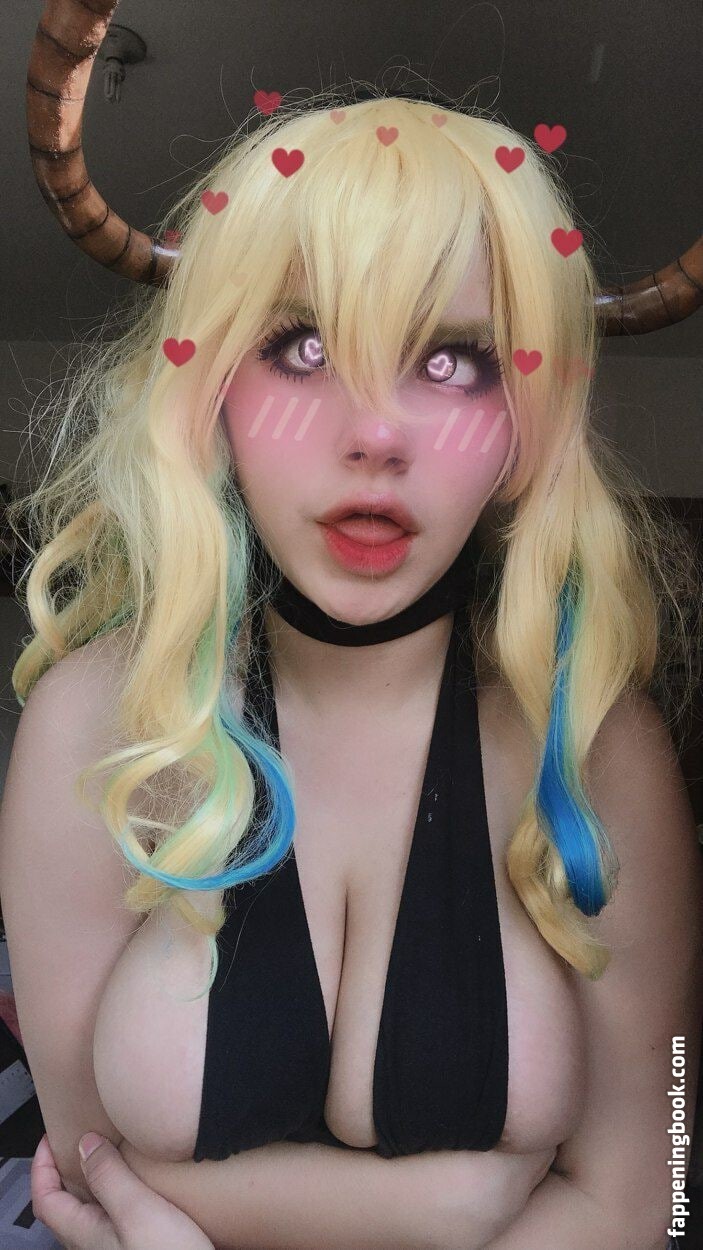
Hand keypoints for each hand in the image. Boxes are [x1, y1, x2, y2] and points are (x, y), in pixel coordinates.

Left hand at [31, 1132, 214, 1249]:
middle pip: (65, 1204)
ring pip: (91, 1209)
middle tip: (81, 1140)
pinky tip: (140, 1183)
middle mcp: (93, 1242)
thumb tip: (84, 1143)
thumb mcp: (136, 1210)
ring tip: (112, 1153)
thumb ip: (109, 1177)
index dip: (41, 1167)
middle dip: (66, 1170)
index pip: (45, 1199)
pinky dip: (117, 1191)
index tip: (51, 1137)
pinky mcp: (136, 1245)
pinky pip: (115, 1214)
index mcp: (84, 1234)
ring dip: (94, 1179)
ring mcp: (114, 1245)